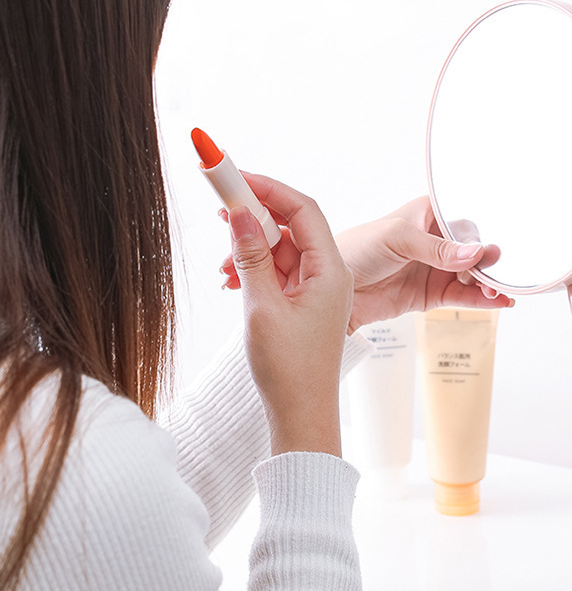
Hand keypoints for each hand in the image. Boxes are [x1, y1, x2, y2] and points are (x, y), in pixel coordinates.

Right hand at [224, 175, 352, 456]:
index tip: (236, 174)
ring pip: (284, 246)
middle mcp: (329, 273)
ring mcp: (317, 287)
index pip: (303, 210)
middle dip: (258, 208)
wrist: (300, 416)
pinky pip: (280, 268)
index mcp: (330, 271)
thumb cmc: (289, 370)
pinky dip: (257, 262)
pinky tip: (232, 268)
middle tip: (221, 195)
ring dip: (253, 239)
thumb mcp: (262, 307)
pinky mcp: (304, 301)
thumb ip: (251, 257)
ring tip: (222, 241)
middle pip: (294, 223)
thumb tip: (239, 213)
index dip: (269, 187)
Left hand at [333, 196, 512, 332]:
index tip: (486, 254)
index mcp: (427, 215)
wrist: (335, 289)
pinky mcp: (431, 294)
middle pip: (474, 251)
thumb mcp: (397, 239)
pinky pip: (462, 297)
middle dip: (487, 264)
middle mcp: (435, 240)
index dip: (477, 239)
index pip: (464, 224)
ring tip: (497, 293)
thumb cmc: (356, 249)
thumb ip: (437, 248)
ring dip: (487, 283)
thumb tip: (474, 253)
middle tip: (493, 277)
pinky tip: (497, 302)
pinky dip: (480, 300)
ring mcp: (435, 268)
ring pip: (472, 275)